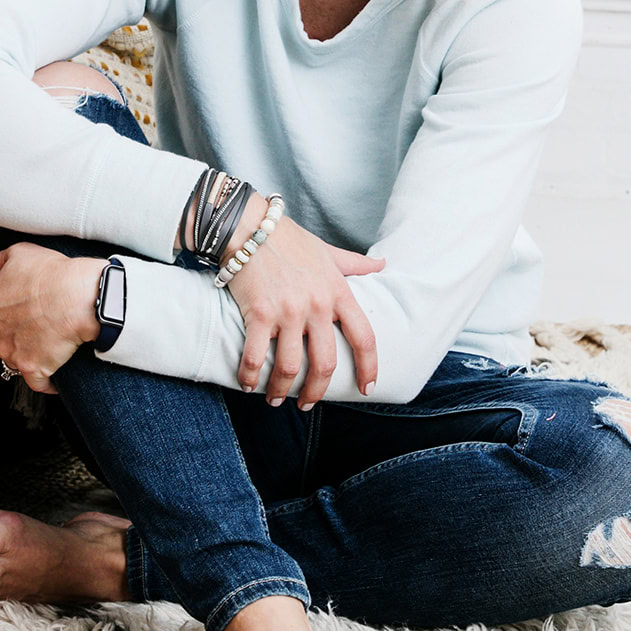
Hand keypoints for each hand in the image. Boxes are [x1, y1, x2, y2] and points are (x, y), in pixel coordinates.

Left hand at [0, 243, 103, 394]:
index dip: (10, 307)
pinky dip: (46, 381)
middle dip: (15, 333)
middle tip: (38, 324)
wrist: (79, 296)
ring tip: (51, 344)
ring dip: (29, 353)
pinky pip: (37, 382)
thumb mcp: (20, 252)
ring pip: (15, 357)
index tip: (25, 308)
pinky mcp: (31, 369)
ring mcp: (9, 352)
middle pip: (0, 335)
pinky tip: (55, 375)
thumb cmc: (53, 272)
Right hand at [226, 203, 384, 408]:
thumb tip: (383, 264)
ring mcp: (288, 312)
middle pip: (325, 363)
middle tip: (308, 403)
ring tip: (275, 399)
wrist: (250, 226)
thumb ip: (355, 264)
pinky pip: (255, 356)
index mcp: (338, 292)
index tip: (368, 387)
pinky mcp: (259, 313)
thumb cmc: (290, 240)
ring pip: (289, 367)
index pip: (364, 337)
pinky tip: (248, 386)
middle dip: (317, 391)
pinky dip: (250, 377)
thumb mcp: (328, 252)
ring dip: (281, 390)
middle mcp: (317, 305)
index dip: (369, 367)